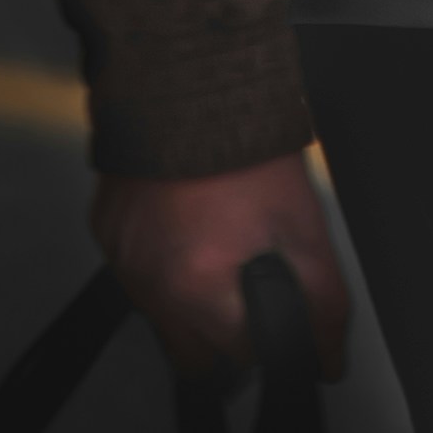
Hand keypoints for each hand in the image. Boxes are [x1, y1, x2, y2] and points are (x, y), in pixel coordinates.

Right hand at [91, 156, 350, 385]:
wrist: (189, 74)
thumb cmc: (245, 142)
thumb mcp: (302, 224)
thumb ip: (321, 301)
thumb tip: (328, 357)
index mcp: (198, 288)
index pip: (240, 357)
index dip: (267, 335)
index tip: (274, 310)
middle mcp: (150, 284)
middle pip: (193, 353)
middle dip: (222, 332)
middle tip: (244, 282)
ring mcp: (122, 258)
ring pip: (161, 314)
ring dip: (188, 297)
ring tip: (215, 241)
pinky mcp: (104, 230)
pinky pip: (134, 269)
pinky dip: (160, 258)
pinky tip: (184, 220)